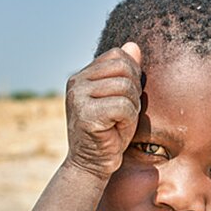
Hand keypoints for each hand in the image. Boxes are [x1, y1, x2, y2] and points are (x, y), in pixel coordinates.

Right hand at [63, 42, 142, 178]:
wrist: (91, 165)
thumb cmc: (109, 132)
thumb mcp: (120, 98)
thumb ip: (126, 72)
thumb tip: (133, 45)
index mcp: (82, 76)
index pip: (118, 56)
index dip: (131, 75)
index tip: (124, 98)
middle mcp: (76, 82)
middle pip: (124, 68)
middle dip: (133, 91)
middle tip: (123, 113)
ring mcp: (78, 97)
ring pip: (126, 88)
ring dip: (131, 108)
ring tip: (118, 122)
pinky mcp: (86, 114)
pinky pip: (123, 106)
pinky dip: (128, 120)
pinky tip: (116, 130)